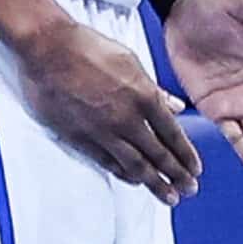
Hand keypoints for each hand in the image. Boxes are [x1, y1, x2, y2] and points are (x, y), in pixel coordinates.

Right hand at [12, 16, 201, 204]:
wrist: (47, 48)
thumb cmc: (88, 47)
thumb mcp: (130, 60)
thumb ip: (154, 88)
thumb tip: (177, 107)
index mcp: (144, 96)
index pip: (172, 134)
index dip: (185, 155)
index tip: (195, 170)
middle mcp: (126, 118)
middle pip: (158, 154)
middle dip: (176, 175)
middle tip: (189, 190)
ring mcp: (102, 131)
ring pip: (135, 164)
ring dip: (154, 183)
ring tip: (169, 197)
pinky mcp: (79, 138)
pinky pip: (107, 162)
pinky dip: (123, 174)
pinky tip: (134, 181)